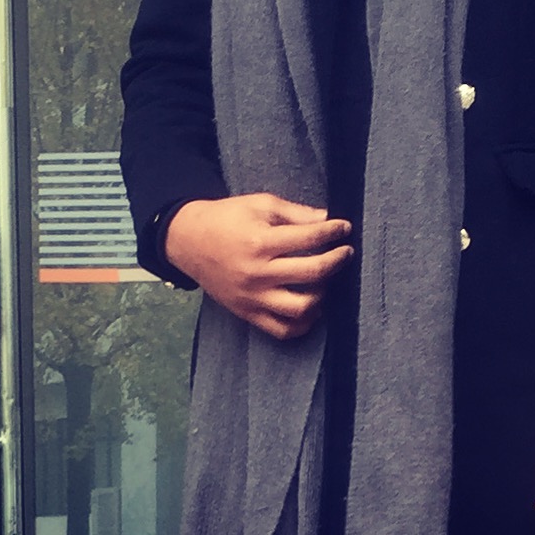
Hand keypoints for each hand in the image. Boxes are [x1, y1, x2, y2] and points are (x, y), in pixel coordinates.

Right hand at [164, 193, 353, 340]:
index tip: (345, 228)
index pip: (310, 237)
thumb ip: (296, 213)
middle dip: (337, 261)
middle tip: (346, 252)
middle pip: (312, 273)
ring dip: (323, 294)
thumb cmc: (227, 218)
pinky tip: (312, 306)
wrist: (189, 242)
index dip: (334, 231)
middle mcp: (258, 273)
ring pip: (301, 308)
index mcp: (261, 241)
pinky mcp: (247, 314)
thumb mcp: (260, 204)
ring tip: (326, 280)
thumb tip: (327, 219)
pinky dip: (303, 323)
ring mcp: (253, 298)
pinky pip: (282, 330)